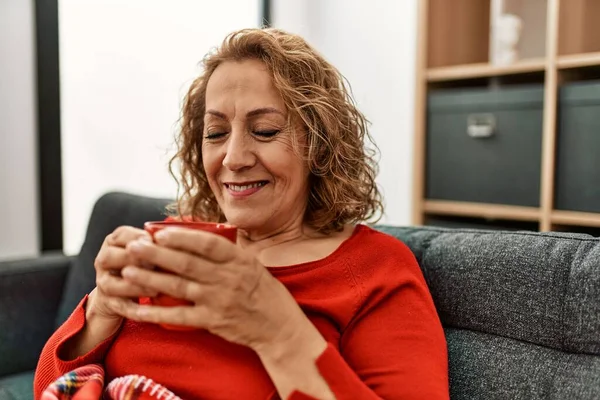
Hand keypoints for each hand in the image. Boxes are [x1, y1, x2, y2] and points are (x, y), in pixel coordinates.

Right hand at [63, 226, 157, 359]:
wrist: (119, 296)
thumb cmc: (142, 267)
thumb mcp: (149, 251)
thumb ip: (159, 243)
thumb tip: (182, 235)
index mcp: (115, 242)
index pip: (122, 235)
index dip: (139, 238)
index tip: (157, 242)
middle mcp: (104, 260)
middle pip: (109, 257)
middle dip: (133, 260)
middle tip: (155, 264)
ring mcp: (103, 283)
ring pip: (111, 284)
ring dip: (135, 286)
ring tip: (157, 288)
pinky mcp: (108, 304)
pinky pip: (119, 306)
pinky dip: (135, 309)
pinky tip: (151, 311)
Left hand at [119, 228, 308, 350]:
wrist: (278, 326)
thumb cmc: (263, 291)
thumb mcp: (251, 264)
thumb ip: (226, 253)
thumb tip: (195, 236)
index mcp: (238, 260)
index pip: (207, 244)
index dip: (182, 238)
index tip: (159, 232)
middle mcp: (228, 278)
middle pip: (186, 263)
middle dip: (156, 254)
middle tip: (133, 246)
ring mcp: (219, 300)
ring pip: (178, 287)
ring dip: (150, 278)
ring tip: (127, 270)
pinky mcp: (213, 321)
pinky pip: (179, 316)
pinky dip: (156, 312)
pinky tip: (138, 308)